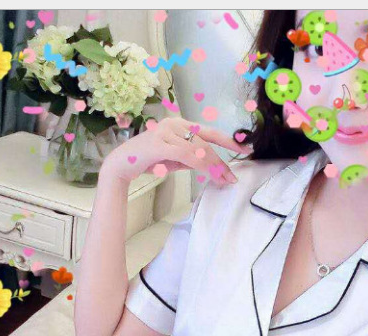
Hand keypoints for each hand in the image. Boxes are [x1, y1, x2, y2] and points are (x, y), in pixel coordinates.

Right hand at [100, 117, 249, 185]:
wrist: (122, 164)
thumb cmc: (148, 161)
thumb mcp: (175, 159)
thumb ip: (192, 158)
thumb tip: (213, 167)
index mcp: (180, 124)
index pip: (209, 131)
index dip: (228, 140)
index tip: (245, 149)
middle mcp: (175, 123)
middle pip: (206, 142)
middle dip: (221, 161)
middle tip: (232, 177)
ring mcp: (167, 131)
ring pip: (199, 149)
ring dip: (214, 167)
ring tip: (223, 181)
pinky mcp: (161, 142)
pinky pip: (187, 155)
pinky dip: (201, 165)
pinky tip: (209, 175)